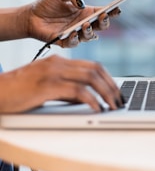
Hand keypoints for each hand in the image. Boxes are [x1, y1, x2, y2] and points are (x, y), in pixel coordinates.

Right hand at [0, 55, 124, 112]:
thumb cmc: (18, 92)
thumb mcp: (47, 86)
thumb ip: (67, 89)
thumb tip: (87, 99)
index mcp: (59, 61)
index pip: (92, 65)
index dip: (108, 78)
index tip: (116, 91)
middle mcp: (58, 63)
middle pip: (95, 69)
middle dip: (111, 85)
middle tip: (119, 100)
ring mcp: (53, 73)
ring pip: (90, 78)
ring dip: (106, 92)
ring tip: (113, 105)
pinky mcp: (47, 86)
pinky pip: (77, 91)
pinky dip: (91, 100)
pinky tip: (97, 108)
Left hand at [26, 0, 120, 47]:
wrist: (30, 16)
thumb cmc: (47, 4)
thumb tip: (81, 3)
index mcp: (86, 12)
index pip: (103, 13)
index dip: (112, 12)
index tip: (117, 9)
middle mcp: (84, 24)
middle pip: (101, 26)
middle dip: (105, 22)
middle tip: (103, 16)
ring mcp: (76, 34)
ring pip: (90, 36)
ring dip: (90, 31)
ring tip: (85, 24)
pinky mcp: (65, 42)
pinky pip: (74, 43)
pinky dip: (75, 39)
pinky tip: (73, 32)